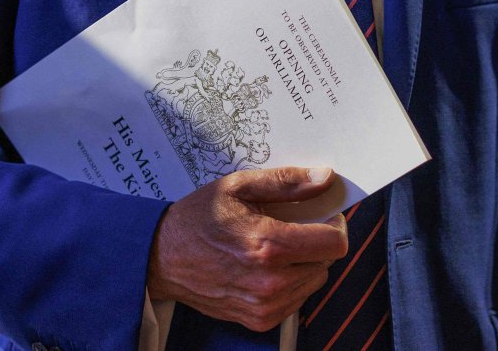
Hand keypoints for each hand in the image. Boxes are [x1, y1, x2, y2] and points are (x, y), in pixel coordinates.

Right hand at [147, 166, 347, 331]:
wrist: (162, 258)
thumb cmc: (198, 219)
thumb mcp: (238, 187)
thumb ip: (287, 183)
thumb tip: (325, 177)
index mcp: (267, 245)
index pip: (334, 243)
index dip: (334, 225)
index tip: (323, 215)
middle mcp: (270, 281)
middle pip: (326, 261)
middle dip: (316, 241)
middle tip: (290, 227)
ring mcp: (265, 305)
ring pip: (314, 281)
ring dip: (304, 263)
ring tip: (273, 247)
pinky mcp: (259, 319)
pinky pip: (296, 300)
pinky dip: (290, 283)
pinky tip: (265, 267)